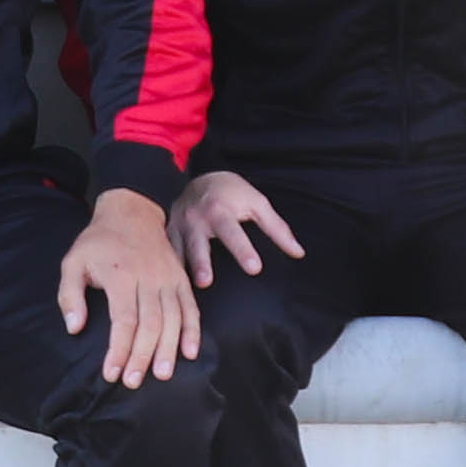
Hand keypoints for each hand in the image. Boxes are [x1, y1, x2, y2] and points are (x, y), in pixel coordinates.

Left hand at [59, 187, 198, 386]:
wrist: (131, 210)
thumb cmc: (98, 242)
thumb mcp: (73, 261)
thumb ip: (70, 295)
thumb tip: (74, 328)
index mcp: (121, 275)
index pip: (123, 320)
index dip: (119, 350)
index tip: (111, 373)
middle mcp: (148, 277)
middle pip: (150, 323)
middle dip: (142, 356)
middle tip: (134, 382)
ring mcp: (168, 278)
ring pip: (173, 318)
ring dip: (169, 349)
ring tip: (163, 375)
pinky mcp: (181, 278)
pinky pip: (191, 307)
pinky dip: (193, 331)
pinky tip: (190, 352)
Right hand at [169, 169, 298, 286]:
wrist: (201, 178)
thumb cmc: (233, 194)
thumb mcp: (257, 203)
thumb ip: (276, 229)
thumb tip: (298, 253)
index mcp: (220, 210)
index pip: (233, 232)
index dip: (243, 250)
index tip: (254, 268)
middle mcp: (196, 218)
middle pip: (199, 242)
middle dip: (201, 261)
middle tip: (206, 282)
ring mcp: (179, 226)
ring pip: (177, 249)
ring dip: (182, 269)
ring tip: (188, 288)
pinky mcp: (168, 233)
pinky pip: (167, 252)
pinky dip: (168, 267)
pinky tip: (170, 285)